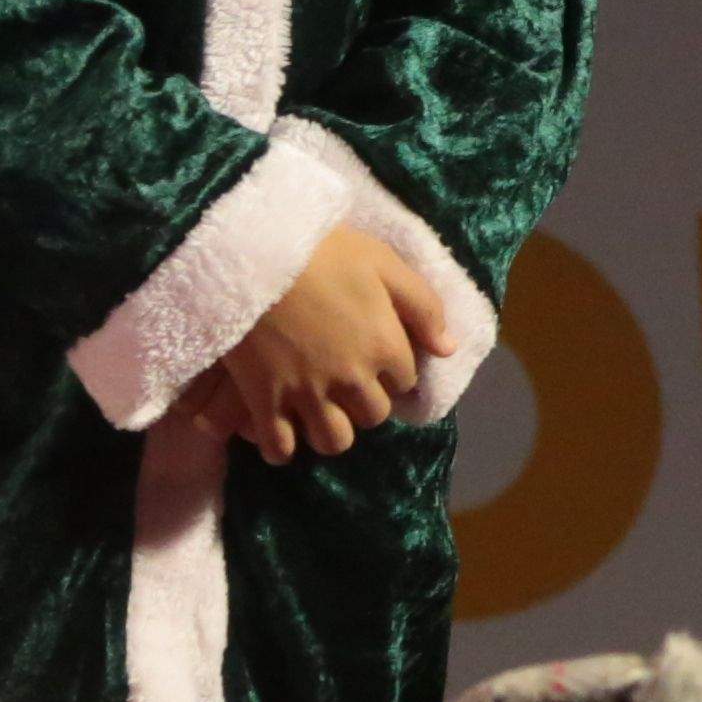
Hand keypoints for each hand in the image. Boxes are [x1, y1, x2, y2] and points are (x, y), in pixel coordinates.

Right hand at [175, 229, 444, 463]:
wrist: (253, 255)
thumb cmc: (324, 252)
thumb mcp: (385, 264)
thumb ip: (423, 307)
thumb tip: (448, 349)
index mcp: (385, 346)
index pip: (405, 382)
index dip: (393, 372)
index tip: (377, 361)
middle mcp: (352, 379)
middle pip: (372, 415)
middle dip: (366, 404)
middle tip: (348, 387)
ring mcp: (307, 394)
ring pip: (333, 441)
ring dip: (331, 431)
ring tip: (320, 414)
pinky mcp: (263, 401)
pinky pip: (279, 448)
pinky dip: (282, 448)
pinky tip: (282, 433)